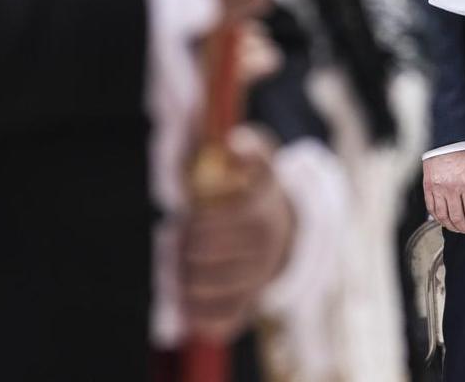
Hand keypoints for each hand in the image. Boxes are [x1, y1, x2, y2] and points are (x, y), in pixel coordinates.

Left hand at [181, 125, 296, 341]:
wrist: (289, 233)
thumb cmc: (260, 194)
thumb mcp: (264, 165)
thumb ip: (254, 148)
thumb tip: (236, 142)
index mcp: (261, 216)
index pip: (209, 228)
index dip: (188, 225)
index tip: (185, 218)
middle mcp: (262, 253)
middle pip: (202, 259)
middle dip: (180, 250)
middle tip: (174, 242)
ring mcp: (257, 283)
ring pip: (205, 291)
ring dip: (182, 280)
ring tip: (176, 268)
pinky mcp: (250, 306)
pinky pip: (219, 322)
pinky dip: (196, 315)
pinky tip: (186, 299)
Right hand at [424, 150, 464, 234]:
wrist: (447, 140)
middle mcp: (451, 188)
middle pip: (457, 217)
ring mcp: (438, 188)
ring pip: (443, 216)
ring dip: (451, 226)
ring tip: (457, 227)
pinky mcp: (428, 186)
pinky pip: (431, 208)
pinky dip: (437, 217)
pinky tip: (443, 220)